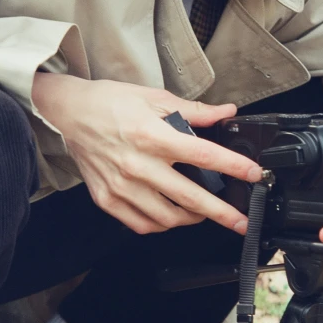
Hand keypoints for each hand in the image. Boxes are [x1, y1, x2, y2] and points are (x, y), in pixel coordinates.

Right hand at [32, 73, 261, 234]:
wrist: (69, 114)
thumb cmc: (110, 103)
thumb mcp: (154, 97)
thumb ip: (194, 111)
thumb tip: (226, 111)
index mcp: (152, 135)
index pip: (204, 155)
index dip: (234, 167)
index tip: (254, 175)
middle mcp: (138, 165)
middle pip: (191, 198)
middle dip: (223, 214)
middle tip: (242, 223)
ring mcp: (121, 187)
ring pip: (167, 217)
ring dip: (192, 219)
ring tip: (203, 213)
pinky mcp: (107, 200)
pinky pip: (142, 224)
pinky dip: (161, 224)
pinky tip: (170, 215)